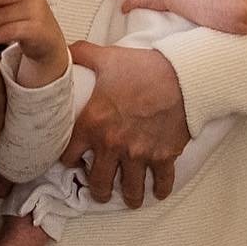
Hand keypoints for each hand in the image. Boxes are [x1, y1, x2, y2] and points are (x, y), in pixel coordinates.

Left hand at [64, 42, 187, 206]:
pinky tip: (157, 193)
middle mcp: (113, 145)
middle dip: (97, 189)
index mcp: (93, 124)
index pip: (69, 156)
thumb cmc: (142, 67)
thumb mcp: (106, 57)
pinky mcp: (163, 157)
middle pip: (99, 182)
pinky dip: (160, 190)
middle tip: (99, 189)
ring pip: (130, 190)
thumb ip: (82, 55)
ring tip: (128, 198)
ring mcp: (139, 154)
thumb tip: (64, 47)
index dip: (68, 160)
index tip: (72, 161)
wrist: (182, 76)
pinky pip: (161, 182)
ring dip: (128, 196)